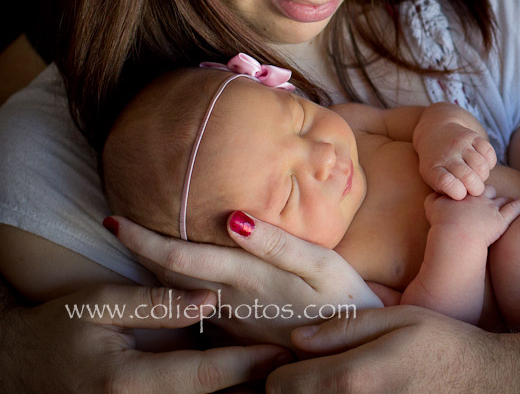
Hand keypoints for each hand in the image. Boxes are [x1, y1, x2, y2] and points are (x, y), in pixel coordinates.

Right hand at [0, 285, 289, 392]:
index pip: (203, 374)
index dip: (246, 364)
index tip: (282, 352)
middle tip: (296, 374)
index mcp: (128, 382)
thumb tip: (210, 297)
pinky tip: (246, 389)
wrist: (15, 368)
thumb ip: (156, 302)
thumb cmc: (54, 330)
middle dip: (254, 391)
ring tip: (283, 382)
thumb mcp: (97, 305)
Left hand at [108, 213, 381, 347]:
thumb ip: (278, 244)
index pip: (181, 257)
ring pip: (180, 293)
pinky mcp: (240, 330)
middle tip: (114, 223)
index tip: (114, 219)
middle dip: (140, 250)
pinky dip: (177, 286)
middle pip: (170, 275)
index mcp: (246, 279)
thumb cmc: (345, 300)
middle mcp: (231, 301)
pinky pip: (195, 306)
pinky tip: (174, 275)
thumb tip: (233, 218)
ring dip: (154, 268)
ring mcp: (232, 319)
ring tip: (135, 242)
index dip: (145, 239)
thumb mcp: (322, 266)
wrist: (356, 350)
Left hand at [266, 306, 512, 392]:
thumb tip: (296, 338)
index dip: (282, 371)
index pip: (281, 386)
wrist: (491, 387)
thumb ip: (345, 327)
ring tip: (338, 385)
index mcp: (353, 378)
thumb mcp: (401, 320)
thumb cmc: (446, 347)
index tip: (298, 362)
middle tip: (315, 374)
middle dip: (297, 391)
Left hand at [416, 122, 497, 198]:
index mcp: (433, 168)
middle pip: (468, 176)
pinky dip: (490, 163)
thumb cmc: (436, 164)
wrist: (436, 132)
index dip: (457, 192)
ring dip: (483, 176)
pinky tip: (483, 165)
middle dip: (476, 189)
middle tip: (474, 190)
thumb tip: (463, 203)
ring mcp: (460, 143)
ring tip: (477, 178)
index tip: (461, 195)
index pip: (446, 182)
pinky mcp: (473, 136)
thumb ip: (445, 191)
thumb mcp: (431, 178)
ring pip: (481, 166)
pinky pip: (489, 152)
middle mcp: (447, 154)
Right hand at [423, 187, 519, 246]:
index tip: (470, 186)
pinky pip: (517, 208)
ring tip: (509, 197)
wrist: (455, 234)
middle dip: (486, 191)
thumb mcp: (431, 206)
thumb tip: (434, 194)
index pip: (468, 185)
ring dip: (503, 198)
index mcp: (463, 193)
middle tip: (486, 193)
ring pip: (500, 200)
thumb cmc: (441, 222)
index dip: (469, 186)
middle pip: (486, 190)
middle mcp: (478, 197)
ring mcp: (491, 208)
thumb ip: (433, 198)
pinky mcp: (501, 220)